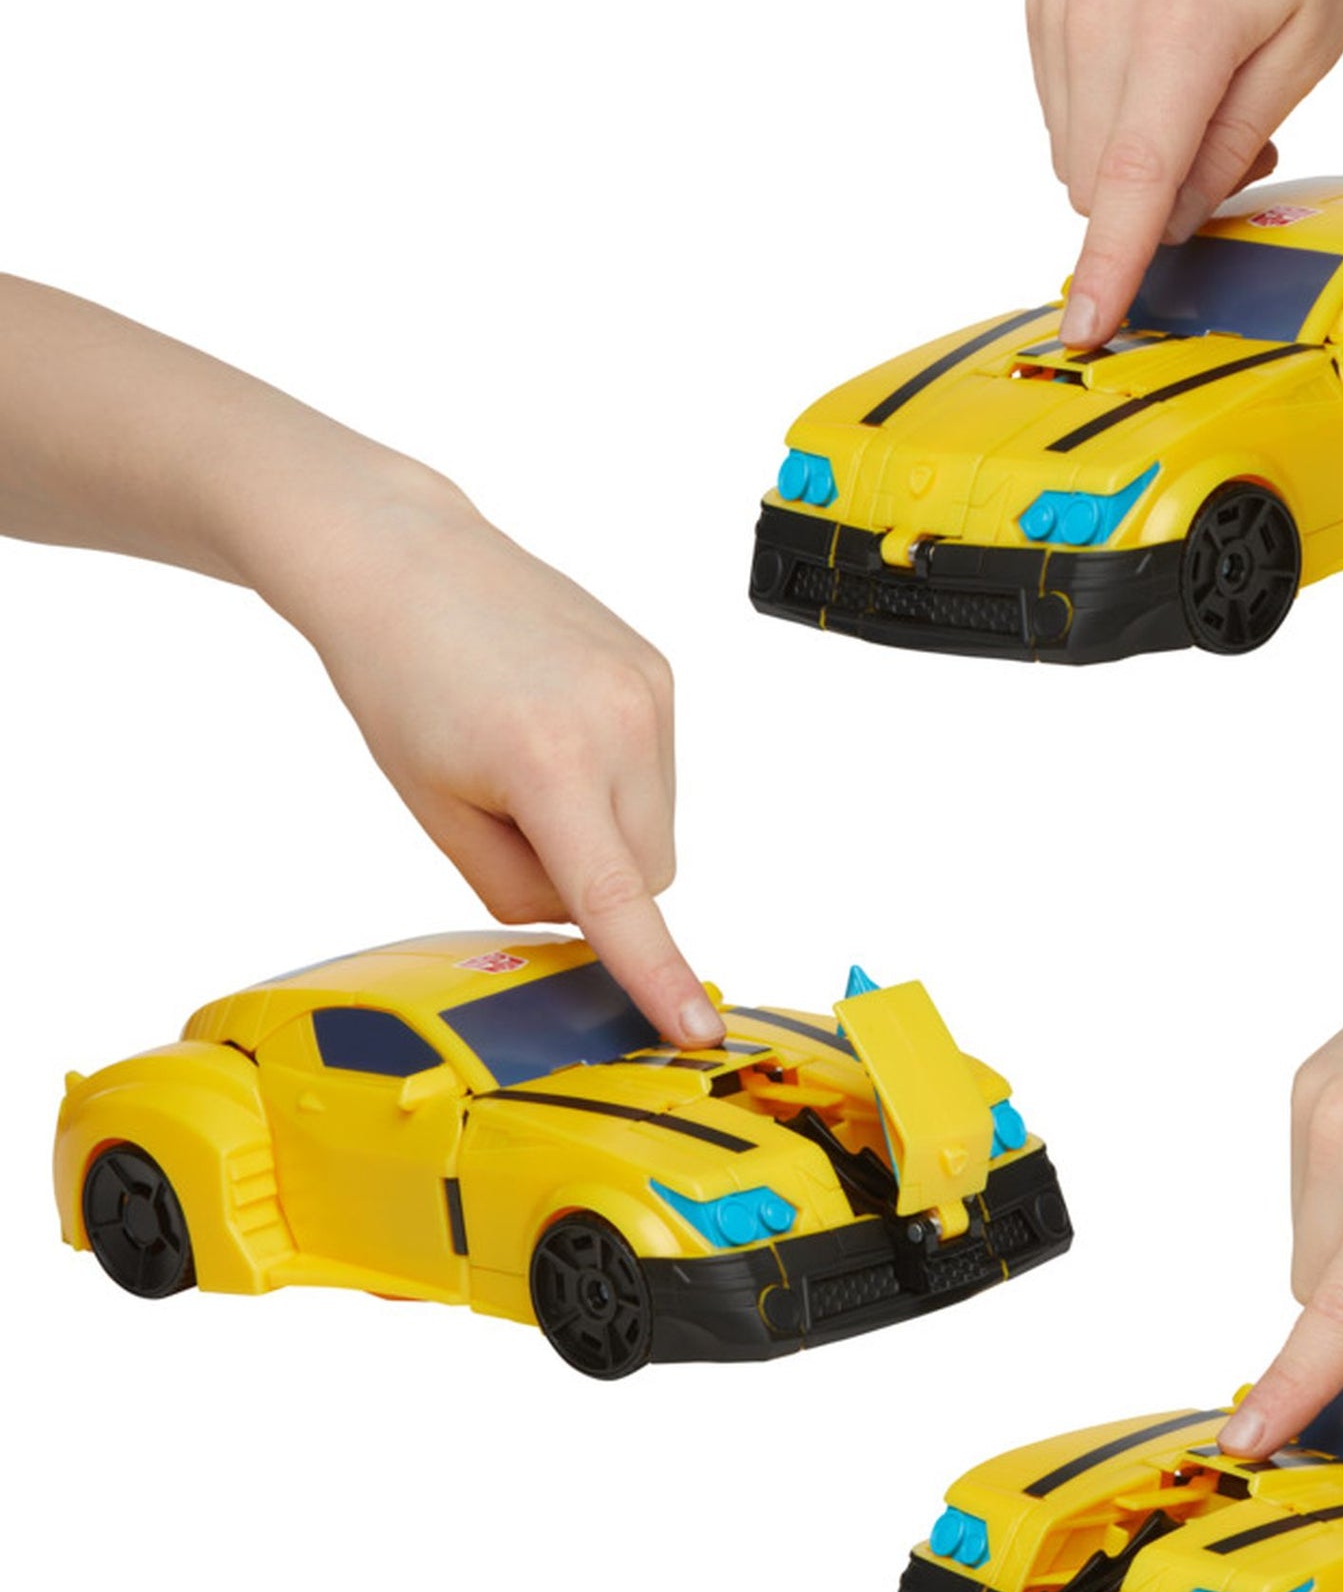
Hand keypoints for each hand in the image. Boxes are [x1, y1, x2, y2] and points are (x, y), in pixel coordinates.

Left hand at [301, 480, 724, 1048]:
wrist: (403, 559)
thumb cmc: (397, 681)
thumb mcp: (434, 810)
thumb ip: (514, 887)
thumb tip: (590, 916)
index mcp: (549, 764)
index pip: (618, 899)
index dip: (656, 974)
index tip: (697, 1033)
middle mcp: (619, 724)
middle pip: (646, 874)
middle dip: (595, 878)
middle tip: (512, 819)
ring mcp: (650, 693)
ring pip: (658, 827)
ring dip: (607, 827)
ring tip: (530, 758)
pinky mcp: (660, 672)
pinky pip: (659, 773)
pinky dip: (616, 779)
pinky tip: (555, 728)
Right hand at [1027, 0, 1342, 347]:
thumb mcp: (1310, 43)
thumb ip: (1236, 146)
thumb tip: (1177, 221)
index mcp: (1181, 30)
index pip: (1132, 182)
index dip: (1111, 266)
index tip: (1086, 326)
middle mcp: (1101, 16)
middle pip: (1099, 186)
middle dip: (1154, 196)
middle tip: (1228, 140)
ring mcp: (1062, 5)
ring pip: (1072, 157)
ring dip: (1129, 157)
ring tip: (1194, 91)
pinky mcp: (1044, 0)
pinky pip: (1060, 111)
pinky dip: (1106, 113)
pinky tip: (1155, 64)